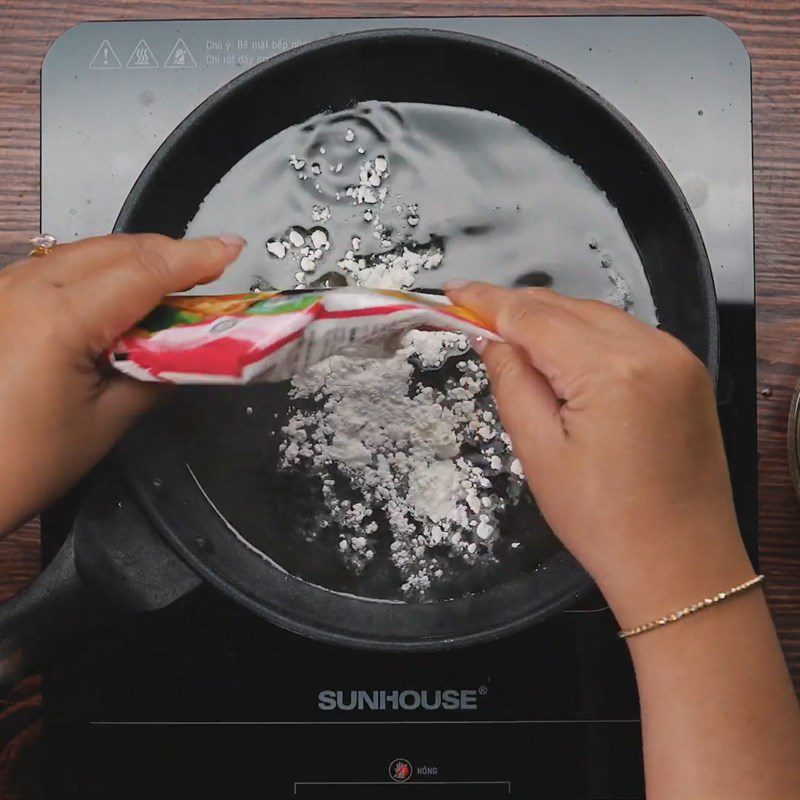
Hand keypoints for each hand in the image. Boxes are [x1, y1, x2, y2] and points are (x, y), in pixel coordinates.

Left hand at [0, 233, 243, 533]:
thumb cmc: (22, 462)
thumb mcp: (107, 421)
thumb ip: (156, 375)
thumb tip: (191, 350)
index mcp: (58, 318)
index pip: (144, 271)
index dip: (195, 257)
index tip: (233, 248)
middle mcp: (26, 288)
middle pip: (116, 248)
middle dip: (169, 254)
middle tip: (211, 270)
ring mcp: (5, 289)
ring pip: (87, 253)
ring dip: (136, 261)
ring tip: (174, 284)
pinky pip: (60, 269)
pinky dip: (102, 273)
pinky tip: (120, 297)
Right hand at [446, 282, 753, 625]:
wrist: (681, 566)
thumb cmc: (602, 521)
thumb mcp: (539, 453)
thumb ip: (512, 383)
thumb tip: (491, 338)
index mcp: (612, 370)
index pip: (535, 316)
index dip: (489, 301)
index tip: (453, 292)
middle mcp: (653, 348)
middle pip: (568, 308)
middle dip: (518, 310)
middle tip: (473, 319)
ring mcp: (677, 357)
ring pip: (598, 317)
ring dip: (553, 322)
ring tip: (512, 343)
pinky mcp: (688, 372)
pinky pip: (626, 336)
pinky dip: (587, 338)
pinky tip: (563, 358)